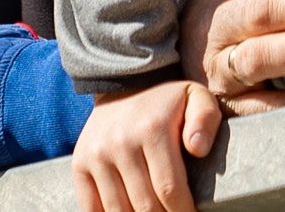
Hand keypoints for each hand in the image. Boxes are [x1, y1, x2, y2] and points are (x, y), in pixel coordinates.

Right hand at [72, 79, 219, 211]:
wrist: (123, 86)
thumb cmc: (168, 102)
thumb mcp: (196, 97)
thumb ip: (205, 119)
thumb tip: (198, 149)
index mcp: (152, 129)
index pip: (169, 188)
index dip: (183, 211)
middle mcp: (120, 143)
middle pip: (145, 205)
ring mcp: (96, 155)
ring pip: (119, 211)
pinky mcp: (79, 165)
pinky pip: (91, 208)